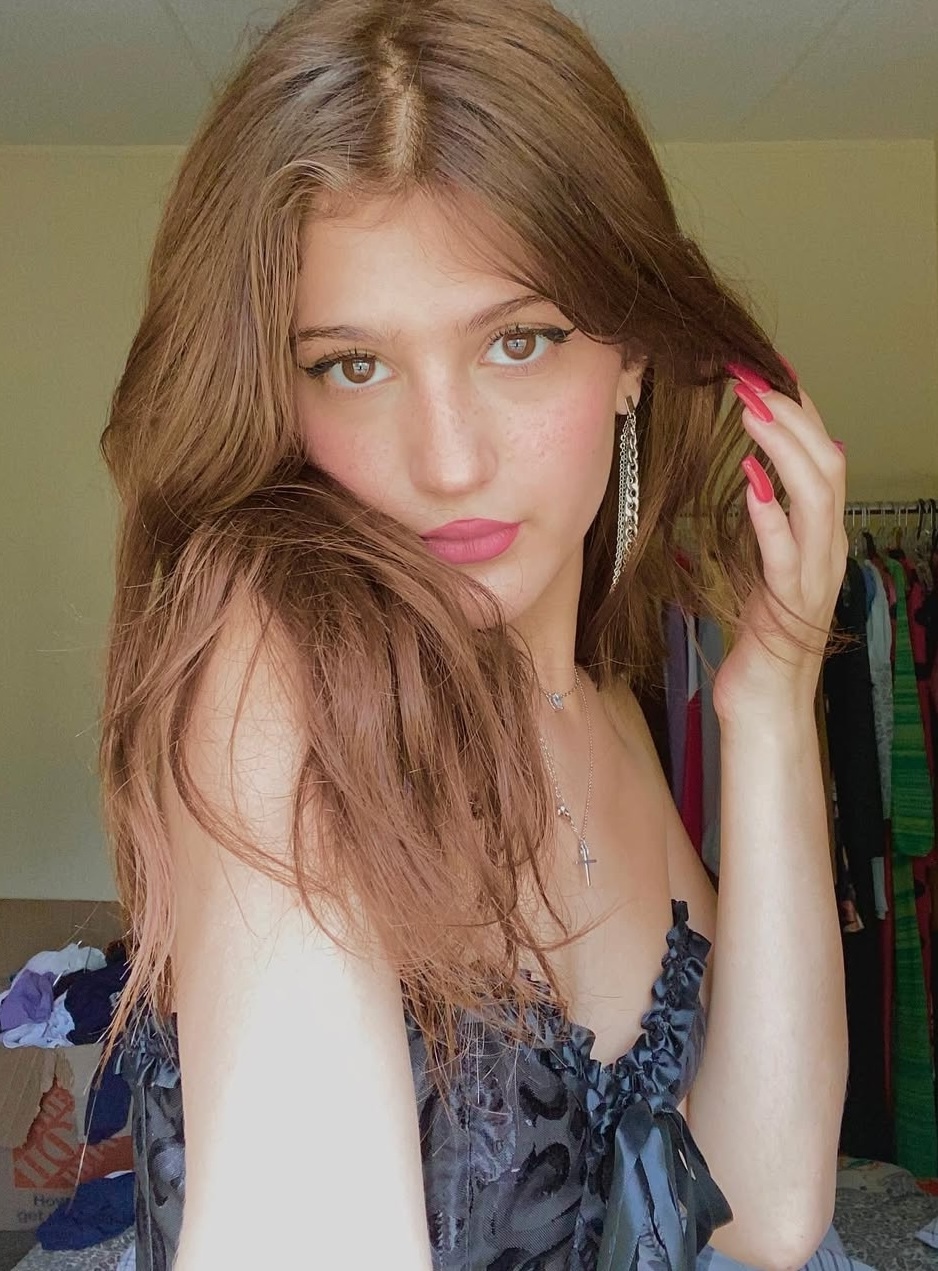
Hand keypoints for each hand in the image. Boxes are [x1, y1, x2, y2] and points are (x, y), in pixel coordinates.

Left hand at [711, 365, 847, 725]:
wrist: (765, 706)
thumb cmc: (757, 640)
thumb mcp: (763, 570)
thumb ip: (768, 528)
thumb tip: (760, 477)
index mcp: (819, 538)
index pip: (821, 457)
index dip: (800, 412)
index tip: (768, 371)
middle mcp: (826, 550)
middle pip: (827, 464)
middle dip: (792, 414)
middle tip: (751, 377)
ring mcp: (813, 577)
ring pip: (817, 498)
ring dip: (784, 448)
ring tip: (751, 410)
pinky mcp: (789, 607)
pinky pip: (787, 554)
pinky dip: (771, 515)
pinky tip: (751, 483)